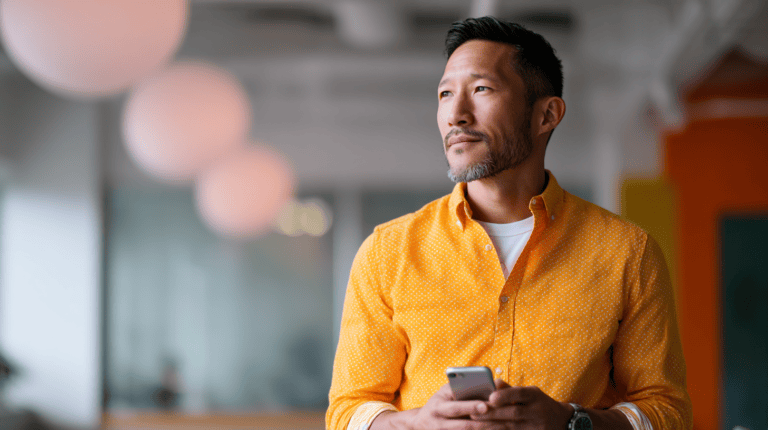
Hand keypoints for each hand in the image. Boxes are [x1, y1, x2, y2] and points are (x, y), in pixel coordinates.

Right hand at [372, 383, 504, 429]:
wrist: (419, 425)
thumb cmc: (439, 403)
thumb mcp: (443, 393)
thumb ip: (459, 387)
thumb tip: (485, 385)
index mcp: (438, 407)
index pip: (456, 407)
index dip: (471, 407)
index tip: (487, 405)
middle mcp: (439, 423)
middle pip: (465, 425)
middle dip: (484, 422)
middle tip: (503, 420)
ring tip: (505, 427)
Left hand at [469, 379, 572, 429]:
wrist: (562, 422)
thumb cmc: (540, 403)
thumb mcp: (531, 392)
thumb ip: (511, 389)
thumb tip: (493, 383)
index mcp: (535, 396)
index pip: (520, 393)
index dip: (505, 395)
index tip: (491, 398)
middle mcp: (537, 411)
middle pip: (513, 413)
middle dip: (493, 413)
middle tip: (474, 413)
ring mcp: (536, 426)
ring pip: (512, 427)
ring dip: (492, 426)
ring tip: (476, 424)